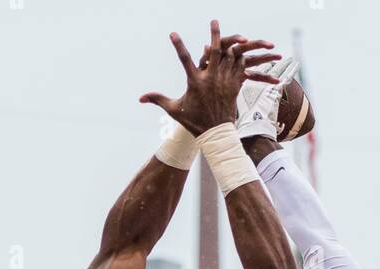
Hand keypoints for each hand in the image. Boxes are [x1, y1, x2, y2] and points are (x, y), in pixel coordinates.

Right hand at [140, 21, 280, 136]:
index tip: (173, 33)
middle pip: (214, 51)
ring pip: (229, 58)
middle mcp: (210, 80)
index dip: (178, 45)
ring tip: (232, 34)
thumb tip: (140, 98)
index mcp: (195, 83)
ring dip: (229, 45)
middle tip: (214, 21)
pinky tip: (239, 51)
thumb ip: (158, 99)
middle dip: (215, 34)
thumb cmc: (195, 123)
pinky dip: (238, 59)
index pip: (184, 59)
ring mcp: (224, 83)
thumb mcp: (174, 110)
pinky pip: (238, 69)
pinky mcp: (234, 88)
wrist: (216, 135)